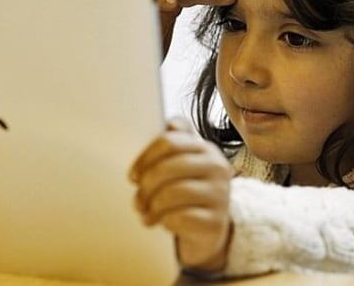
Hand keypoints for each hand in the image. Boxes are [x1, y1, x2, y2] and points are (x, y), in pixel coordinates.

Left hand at [128, 117, 235, 271]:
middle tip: (138, 200)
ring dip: (152, 206)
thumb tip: (172, 123)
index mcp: (206, 149)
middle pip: (168, 168)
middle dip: (146, 186)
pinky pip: (180, 217)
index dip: (144, 159)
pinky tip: (163, 223)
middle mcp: (217, 168)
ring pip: (173, 193)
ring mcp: (220, 195)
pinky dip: (164, 221)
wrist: (209, 230)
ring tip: (146, 214)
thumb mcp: (183, 165)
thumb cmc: (188, 193)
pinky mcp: (216, 221)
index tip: (133, 176)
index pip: (169, 142)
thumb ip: (175, 142)